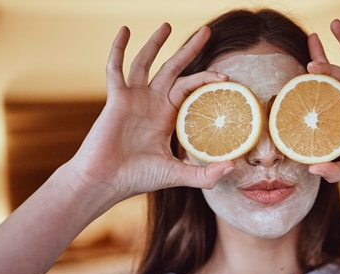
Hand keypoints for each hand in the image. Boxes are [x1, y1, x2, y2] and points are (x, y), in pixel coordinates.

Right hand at [66, 23, 235, 200]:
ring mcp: (132, 98)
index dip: (206, 80)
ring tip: (167, 25)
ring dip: (155, 44)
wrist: (105, 181)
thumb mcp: (176, 174)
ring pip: (145, 63)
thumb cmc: (136, 178)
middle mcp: (151, 103)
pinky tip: (125, 31)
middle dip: (189, 50)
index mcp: (166, 116)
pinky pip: (115, 69)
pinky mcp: (115, 98)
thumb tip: (233, 168)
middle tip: (206, 31)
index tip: (225, 78)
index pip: (190, 88)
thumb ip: (204, 174)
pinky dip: (118, 49)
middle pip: (173, 68)